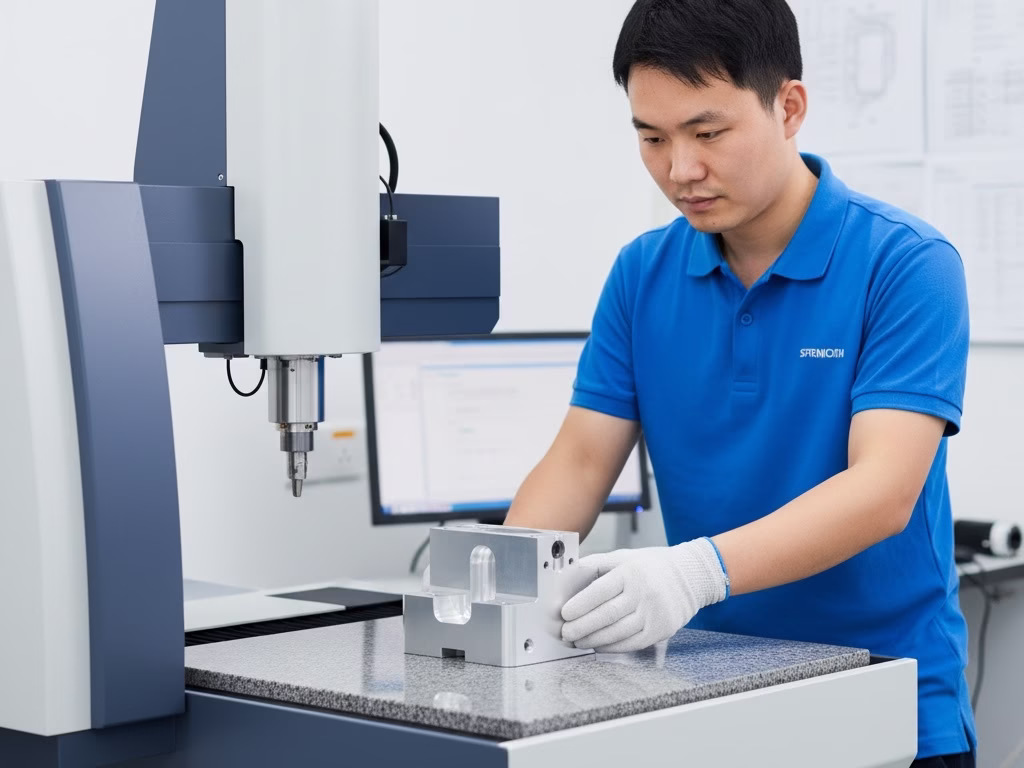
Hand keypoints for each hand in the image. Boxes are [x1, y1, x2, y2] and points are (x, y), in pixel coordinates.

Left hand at [560, 538, 728, 652]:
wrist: (690, 576)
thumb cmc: (651, 566)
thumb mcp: (623, 557)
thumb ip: (595, 566)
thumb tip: (567, 580)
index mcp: (631, 571)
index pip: (600, 591)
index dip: (579, 604)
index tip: (564, 613)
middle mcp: (643, 593)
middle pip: (606, 615)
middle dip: (581, 627)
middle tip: (565, 633)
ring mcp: (654, 614)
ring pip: (617, 633)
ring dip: (592, 640)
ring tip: (577, 641)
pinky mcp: (661, 630)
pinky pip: (631, 643)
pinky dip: (611, 647)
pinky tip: (598, 645)